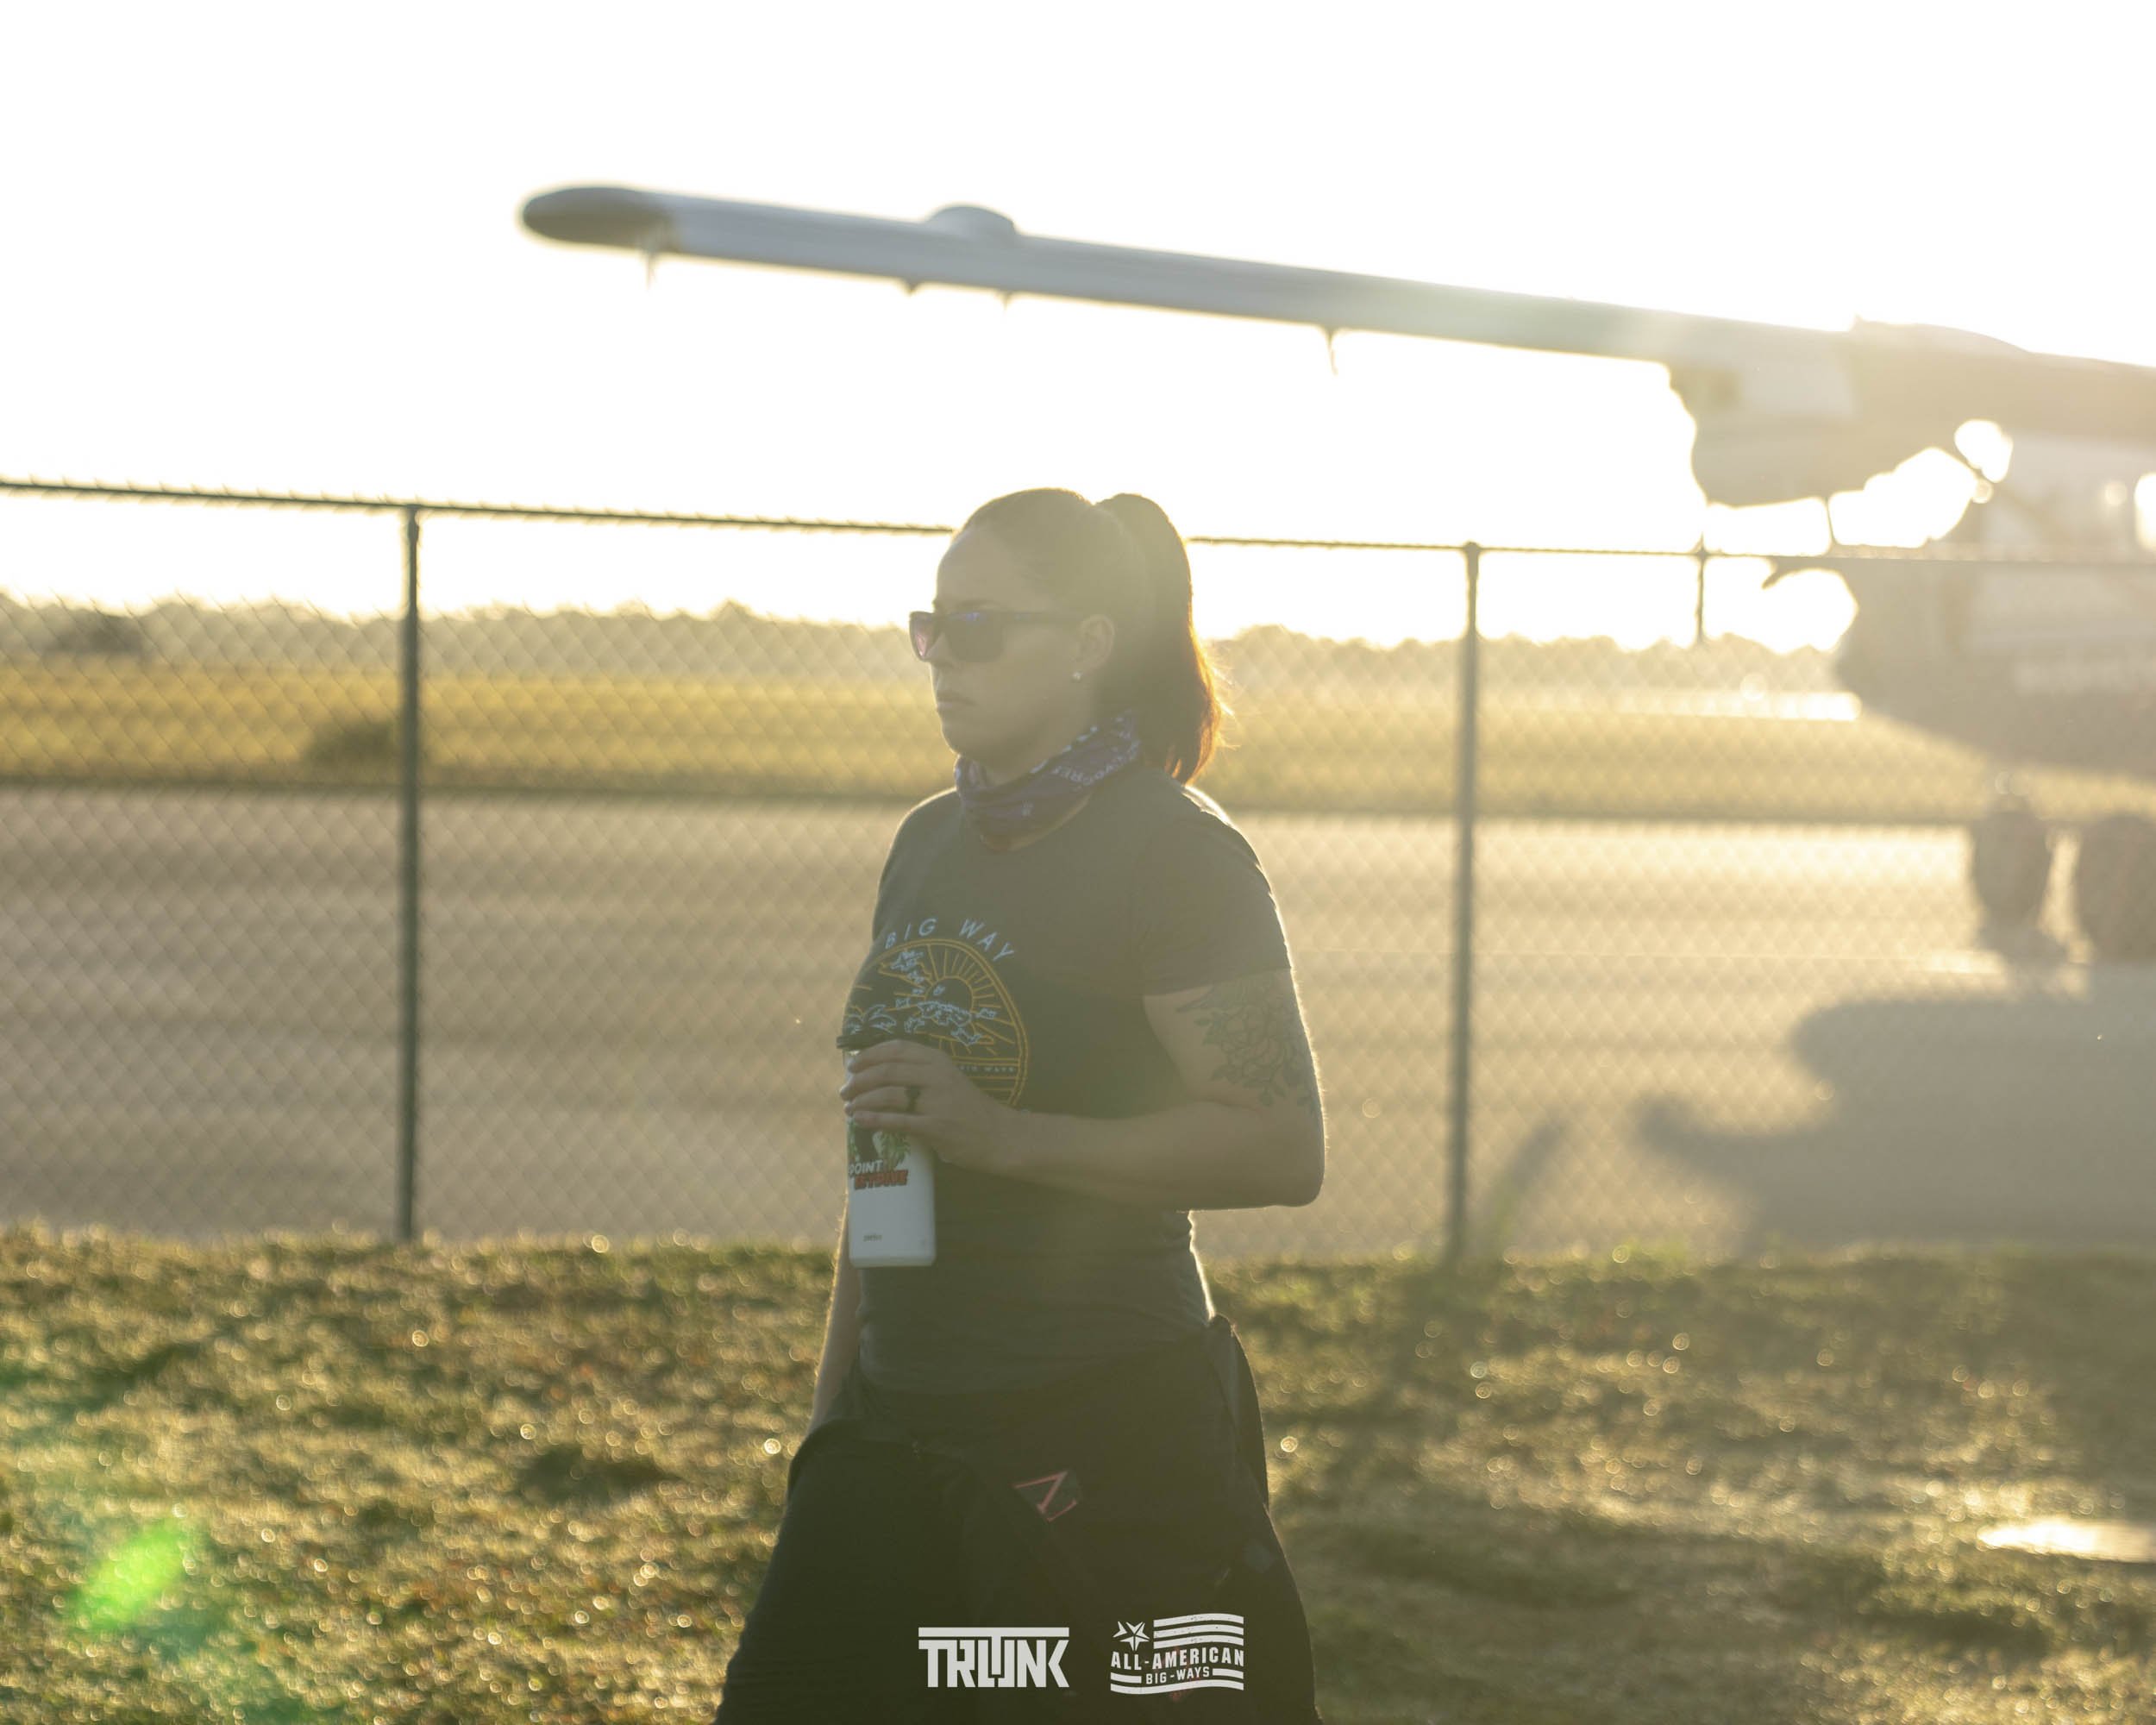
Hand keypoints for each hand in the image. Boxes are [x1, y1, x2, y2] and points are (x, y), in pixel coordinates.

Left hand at [838, 1040, 1018, 1175]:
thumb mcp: (947, 1079)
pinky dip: (874, 1120)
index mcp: (938, 1060)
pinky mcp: (937, 1127)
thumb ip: (919, 1074)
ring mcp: (937, 1101)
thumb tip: (875, 1076)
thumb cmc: (967, 1108)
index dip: (869, 1054)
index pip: (897, 1048)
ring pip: (889, 1094)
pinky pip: (898, 1121)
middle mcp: (937, 1076)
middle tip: (844, 1091)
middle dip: (859, 1080)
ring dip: (862, 1100)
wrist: (998, 1135)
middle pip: (887, 1071)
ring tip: (848, 1108)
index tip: (852, 1064)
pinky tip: (860, 1120)